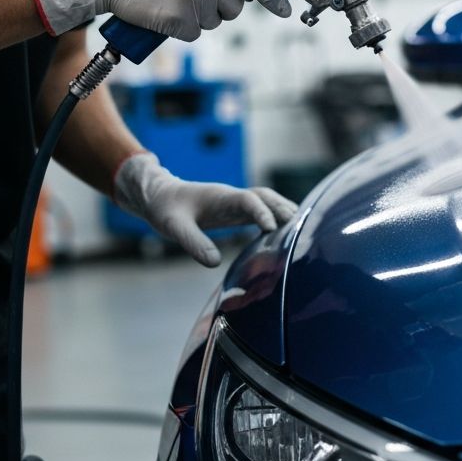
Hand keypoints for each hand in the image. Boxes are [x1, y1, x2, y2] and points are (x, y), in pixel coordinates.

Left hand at [114, 153, 298, 266]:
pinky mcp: (236, 212)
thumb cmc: (166, 209)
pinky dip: (276, 220)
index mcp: (221, 197)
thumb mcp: (174, 227)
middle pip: (267, 197)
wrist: (160, 197)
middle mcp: (233, 197)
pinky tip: (285, 235)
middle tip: (299, 229)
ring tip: (301, 231)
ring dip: (283, 213)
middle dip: (283, 210)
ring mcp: (236, 203)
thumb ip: (193, 243)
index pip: (250, 199)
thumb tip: (215, 263)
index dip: (262, 212)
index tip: (271, 229)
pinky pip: (262, 212)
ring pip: (268, 203)